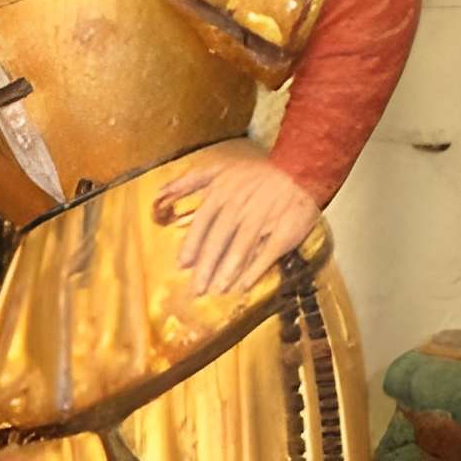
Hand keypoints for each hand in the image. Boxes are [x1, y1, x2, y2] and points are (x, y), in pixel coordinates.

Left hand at [161, 141, 319, 297]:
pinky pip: (266, 254)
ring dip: (227, 272)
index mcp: (222, 194)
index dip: (192, 246)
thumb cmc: (256, 174)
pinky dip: (254, 271)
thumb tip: (160, 193)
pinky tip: (243, 286)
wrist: (300, 171)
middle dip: (206, 267)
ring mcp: (262, 220)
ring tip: (216, 291)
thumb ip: (189, 182)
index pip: (202, 223)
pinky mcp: (283, 232)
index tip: (182, 265)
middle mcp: (239, 208)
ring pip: (240, 250)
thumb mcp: (219, 169)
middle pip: (218, 241)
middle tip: (196, 289)